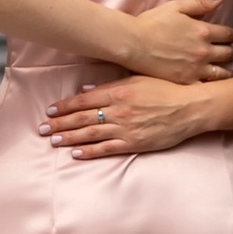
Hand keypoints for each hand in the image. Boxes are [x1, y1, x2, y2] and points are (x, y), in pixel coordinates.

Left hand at [46, 76, 207, 161]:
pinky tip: (75, 153)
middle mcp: (118, 110)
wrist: (190, 108)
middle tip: (42, 128)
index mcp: (118, 91)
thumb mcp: (138, 79)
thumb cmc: (166, 90)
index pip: (84, 100)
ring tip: (53, 140)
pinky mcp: (134, 143)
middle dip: (60, 123)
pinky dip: (89, 151)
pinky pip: (106, 149)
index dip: (65, 106)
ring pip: (90, 133)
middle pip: (82, 117)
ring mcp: (125, 128)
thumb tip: (88, 89)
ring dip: (69, 137)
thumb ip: (112, 84)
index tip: (50, 110)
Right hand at [120, 0, 232, 85]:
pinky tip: (209, 85)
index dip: (230, 34)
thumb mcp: (176, 7)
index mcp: (203, 31)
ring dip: (226, 70)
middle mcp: (204, 51)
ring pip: (222, 73)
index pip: (229, 34)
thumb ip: (201, 3)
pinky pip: (206, 87)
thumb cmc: (151, 23)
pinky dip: (211, 86)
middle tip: (228, 52)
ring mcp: (196, 69)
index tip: (228, 36)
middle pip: (229, 53)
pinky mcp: (186, 82)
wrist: (133, 43)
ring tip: (224, 70)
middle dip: (230, 51)